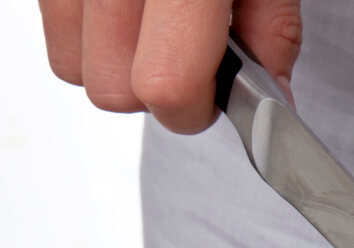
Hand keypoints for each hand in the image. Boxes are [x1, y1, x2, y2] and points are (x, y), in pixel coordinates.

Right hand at [38, 0, 301, 132]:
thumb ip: (273, 32)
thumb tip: (275, 105)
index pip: (166, 86)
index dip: (196, 107)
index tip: (216, 95)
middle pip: (113, 92)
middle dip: (156, 91)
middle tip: (189, 54)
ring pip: (73, 68)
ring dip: (117, 65)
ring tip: (154, 25)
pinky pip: (53, 32)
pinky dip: (87, 35)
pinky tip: (125, 10)